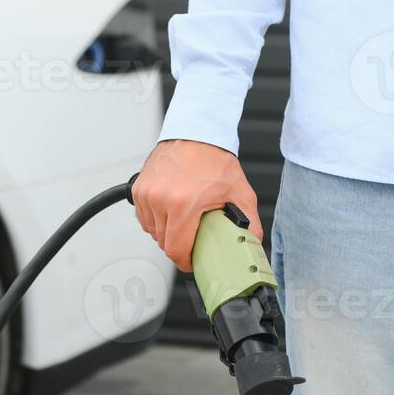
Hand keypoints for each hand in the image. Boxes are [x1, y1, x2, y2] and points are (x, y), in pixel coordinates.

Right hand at [132, 139, 261, 272]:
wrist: (197, 133)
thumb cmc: (214, 159)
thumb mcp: (240, 192)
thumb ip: (250, 222)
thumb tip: (253, 242)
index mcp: (183, 204)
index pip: (175, 249)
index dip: (185, 261)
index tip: (193, 261)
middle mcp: (160, 198)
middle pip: (163, 242)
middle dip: (179, 246)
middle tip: (193, 239)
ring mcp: (147, 193)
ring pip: (152, 231)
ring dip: (166, 233)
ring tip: (183, 222)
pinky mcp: (139, 187)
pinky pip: (143, 216)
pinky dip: (155, 219)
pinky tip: (170, 212)